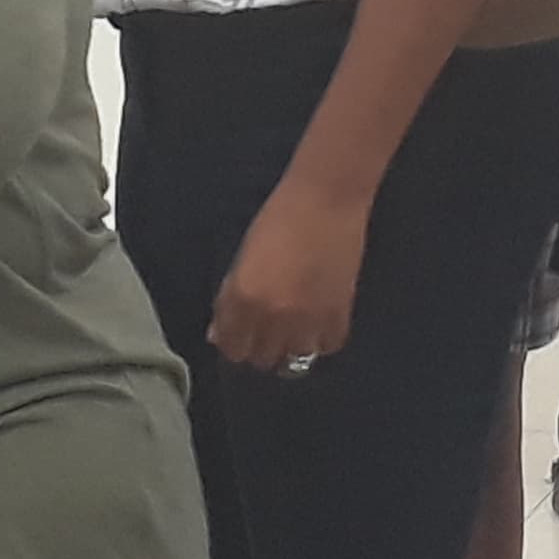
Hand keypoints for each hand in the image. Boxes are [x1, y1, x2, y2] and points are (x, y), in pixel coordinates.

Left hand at [210, 181, 370, 373]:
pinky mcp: (339, 314)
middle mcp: (272, 316)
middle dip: (261, 346)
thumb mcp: (243, 258)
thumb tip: (219, 334)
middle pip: (262, 359)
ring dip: (291, 346)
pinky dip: (322, 339)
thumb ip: (229, 300)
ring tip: (294, 328)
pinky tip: (318, 322)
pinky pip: (327, 346)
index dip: (235, 343)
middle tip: (267, 328)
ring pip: (294, 360)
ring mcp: (308, 319)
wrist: (326, 198)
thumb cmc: (278, 218)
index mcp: (242, 298)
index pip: (232, 349)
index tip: (241, 333)